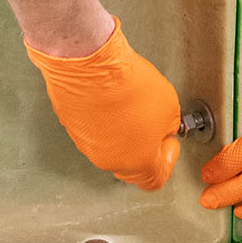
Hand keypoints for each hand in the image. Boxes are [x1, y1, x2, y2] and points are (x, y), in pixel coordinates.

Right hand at [25, 20, 180, 190]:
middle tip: (151, 119)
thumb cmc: (126, 84)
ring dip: (122, 127)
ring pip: (110, 143)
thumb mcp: (170, 106)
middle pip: (132, 162)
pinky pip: (93, 126)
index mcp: (137, 163)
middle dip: (144, 142)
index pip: (156, 178)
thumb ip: (168, 125)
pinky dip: (103, 115)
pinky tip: (111, 95)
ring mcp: (86, 143)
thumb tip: (162, 126)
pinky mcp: (71, 125)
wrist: (89, 64)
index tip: (169, 141)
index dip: (167, 158)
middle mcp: (109, 159)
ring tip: (130, 100)